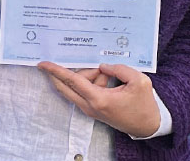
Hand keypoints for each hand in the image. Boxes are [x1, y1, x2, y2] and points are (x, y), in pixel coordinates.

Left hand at [38, 62, 160, 137]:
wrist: (147, 126)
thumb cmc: (144, 104)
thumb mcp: (138, 80)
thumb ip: (118, 69)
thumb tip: (101, 66)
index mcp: (99, 99)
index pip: (72, 81)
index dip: (56, 71)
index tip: (42, 64)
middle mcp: (89, 106)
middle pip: (67, 85)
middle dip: (71, 72)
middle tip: (89, 66)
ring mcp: (90, 109)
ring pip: (78, 86)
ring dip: (90, 76)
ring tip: (112, 78)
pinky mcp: (93, 109)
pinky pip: (85, 90)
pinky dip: (93, 82)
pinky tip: (108, 79)